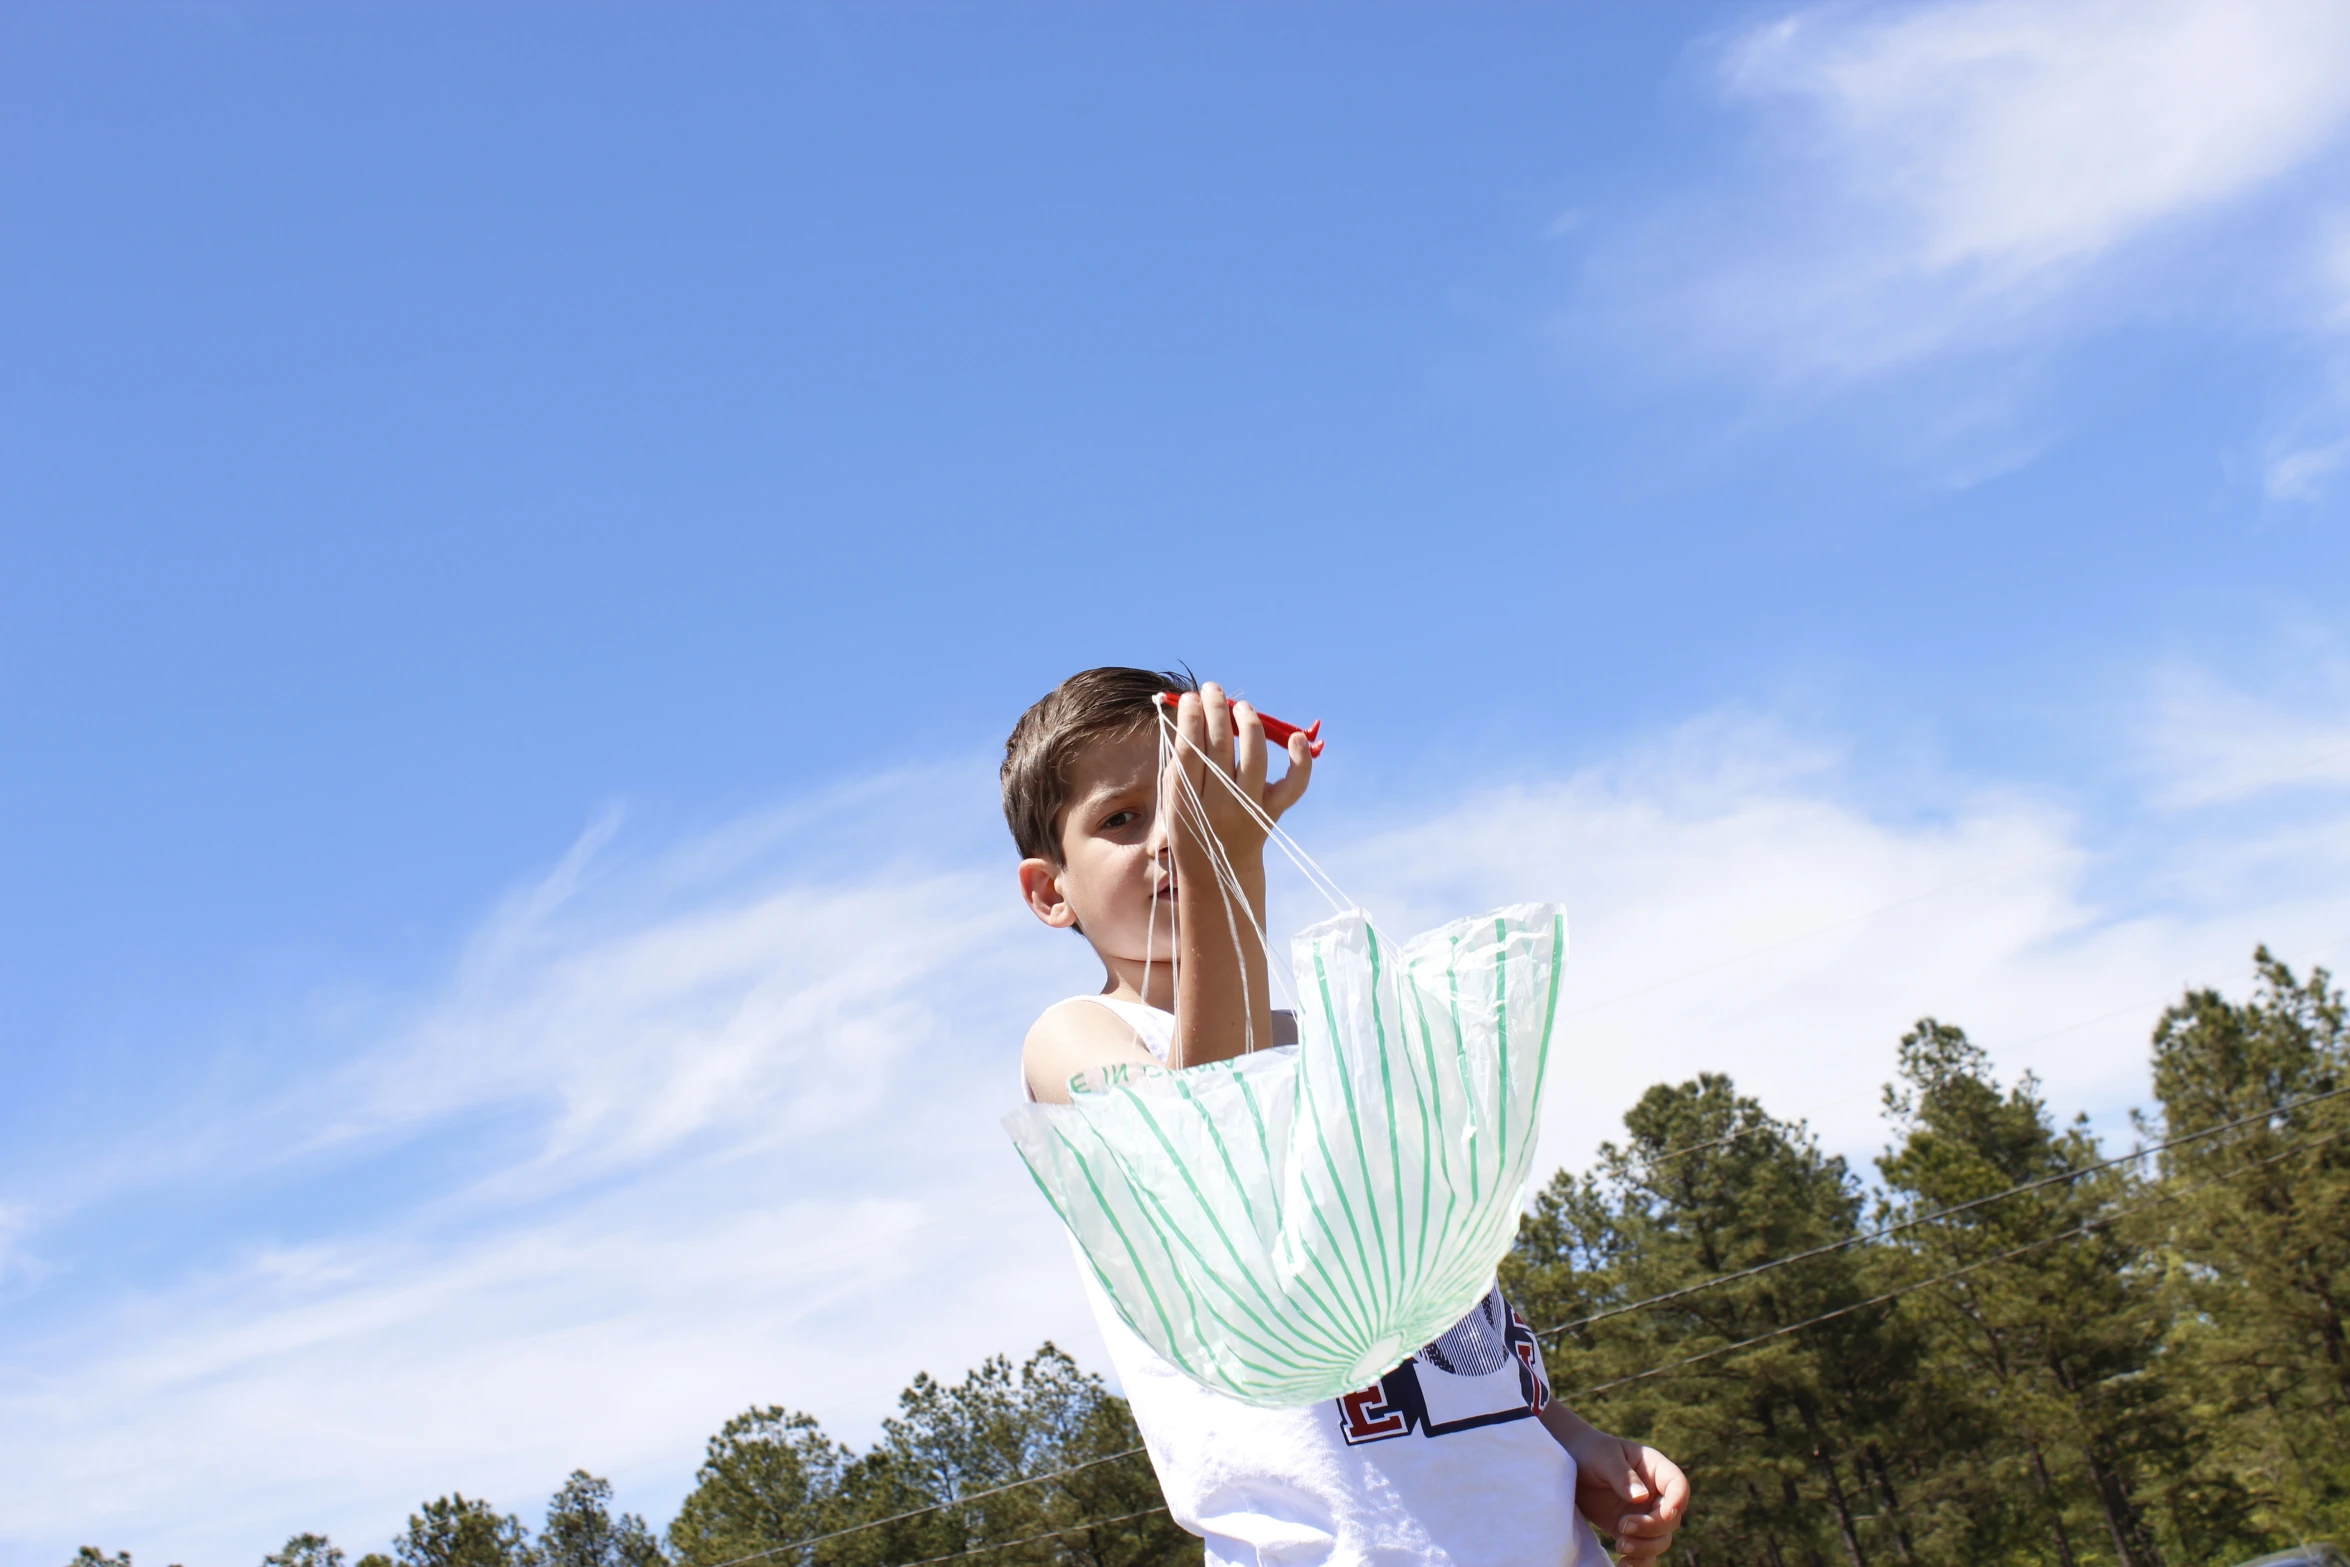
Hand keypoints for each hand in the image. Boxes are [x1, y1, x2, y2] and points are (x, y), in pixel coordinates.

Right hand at [1162, 683, 1312, 870]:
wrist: (1218, 870)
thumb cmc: (1192, 821)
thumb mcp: (1175, 796)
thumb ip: (1181, 758)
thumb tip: (1191, 709)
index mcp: (1187, 802)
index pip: (1189, 751)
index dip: (1190, 719)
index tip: (1189, 698)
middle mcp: (1220, 805)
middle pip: (1219, 748)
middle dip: (1215, 710)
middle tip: (1212, 689)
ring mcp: (1250, 809)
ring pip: (1254, 758)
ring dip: (1248, 723)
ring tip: (1241, 706)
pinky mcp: (1274, 811)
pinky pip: (1293, 785)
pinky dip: (1299, 760)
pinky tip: (1295, 737)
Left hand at [1567, 1430, 1688, 1563]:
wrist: (1570, 1466)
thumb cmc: (1589, 1452)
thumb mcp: (1603, 1457)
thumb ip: (1622, 1475)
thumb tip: (1641, 1498)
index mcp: (1655, 1469)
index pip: (1678, 1485)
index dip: (1678, 1501)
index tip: (1666, 1513)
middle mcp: (1655, 1494)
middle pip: (1671, 1519)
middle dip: (1651, 1528)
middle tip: (1622, 1526)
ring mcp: (1644, 1515)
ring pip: (1661, 1540)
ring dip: (1645, 1547)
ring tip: (1620, 1544)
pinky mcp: (1631, 1532)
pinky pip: (1645, 1553)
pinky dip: (1639, 1562)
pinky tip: (1623, 1564)